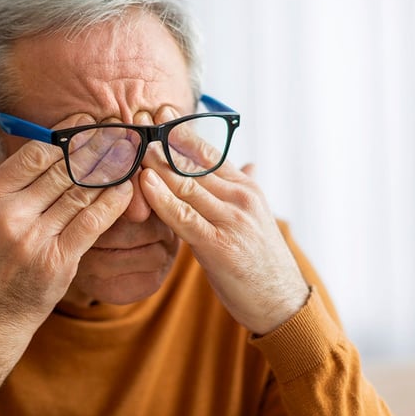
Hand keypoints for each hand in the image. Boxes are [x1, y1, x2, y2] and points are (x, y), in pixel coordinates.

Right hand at [0, 115, 131, 398]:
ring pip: (81, 193)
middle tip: (113, 135)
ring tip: (124, 156)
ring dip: (106, 173)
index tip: (83, 127)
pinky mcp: (59, 261)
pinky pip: (93, 222)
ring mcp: (36, 240)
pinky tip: (125, 189)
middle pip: (62, 170)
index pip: (34, 154)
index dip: (63, 138)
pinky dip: (112, 203)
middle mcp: (10, 216)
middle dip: (91, 151)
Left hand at [139, 107, 308, 334]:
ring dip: (157, 165)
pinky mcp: (219, 246)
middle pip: (194, 164)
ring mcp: (231, 221)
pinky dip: (162, 198)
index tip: (161, 114)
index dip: (182, 133)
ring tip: (133, 146)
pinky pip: (183, 217)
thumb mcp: (257, 217)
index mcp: (247, 188)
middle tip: (137, 122)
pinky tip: (144, 183)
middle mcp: (240, 198)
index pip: (210, 152)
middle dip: (163, 143)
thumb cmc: (262, 261)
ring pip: (186, 185)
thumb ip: (245, 187)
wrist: (281, 302)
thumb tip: (250, 163)